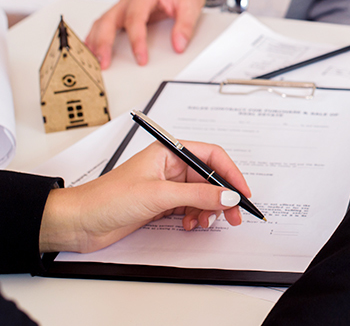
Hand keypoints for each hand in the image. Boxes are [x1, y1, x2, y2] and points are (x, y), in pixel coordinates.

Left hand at [39, 141, 249, 253]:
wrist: (79, 222)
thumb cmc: (107, 198)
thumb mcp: (159, 195)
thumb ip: (198, 195)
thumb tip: (227, 196)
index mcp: (169, 152)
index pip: (211, 156)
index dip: (230, 173)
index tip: (242, 192)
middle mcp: (170, 166)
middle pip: (209, 178)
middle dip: (222, 197)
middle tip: (233, 216)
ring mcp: (167, 185)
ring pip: (202, 195)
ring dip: (207, 210)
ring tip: (203, 223)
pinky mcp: (162, 203)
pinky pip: (190, 207)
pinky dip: (195, 217)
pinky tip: (189, 225)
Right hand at [85, 0, 223, 68]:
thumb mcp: (191, 5)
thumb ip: (185, 26)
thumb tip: (178, 46)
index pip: (135, 19)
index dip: (137, 41)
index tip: (141, 59)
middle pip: (109, 20)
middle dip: (104, 43)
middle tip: (104, 63)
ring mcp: (125, 3)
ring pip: (103, 21)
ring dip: (96, 41)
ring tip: (93, 60)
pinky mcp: (125, 10)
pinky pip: (106, 22)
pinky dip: (98, 36)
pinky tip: (94, 49)